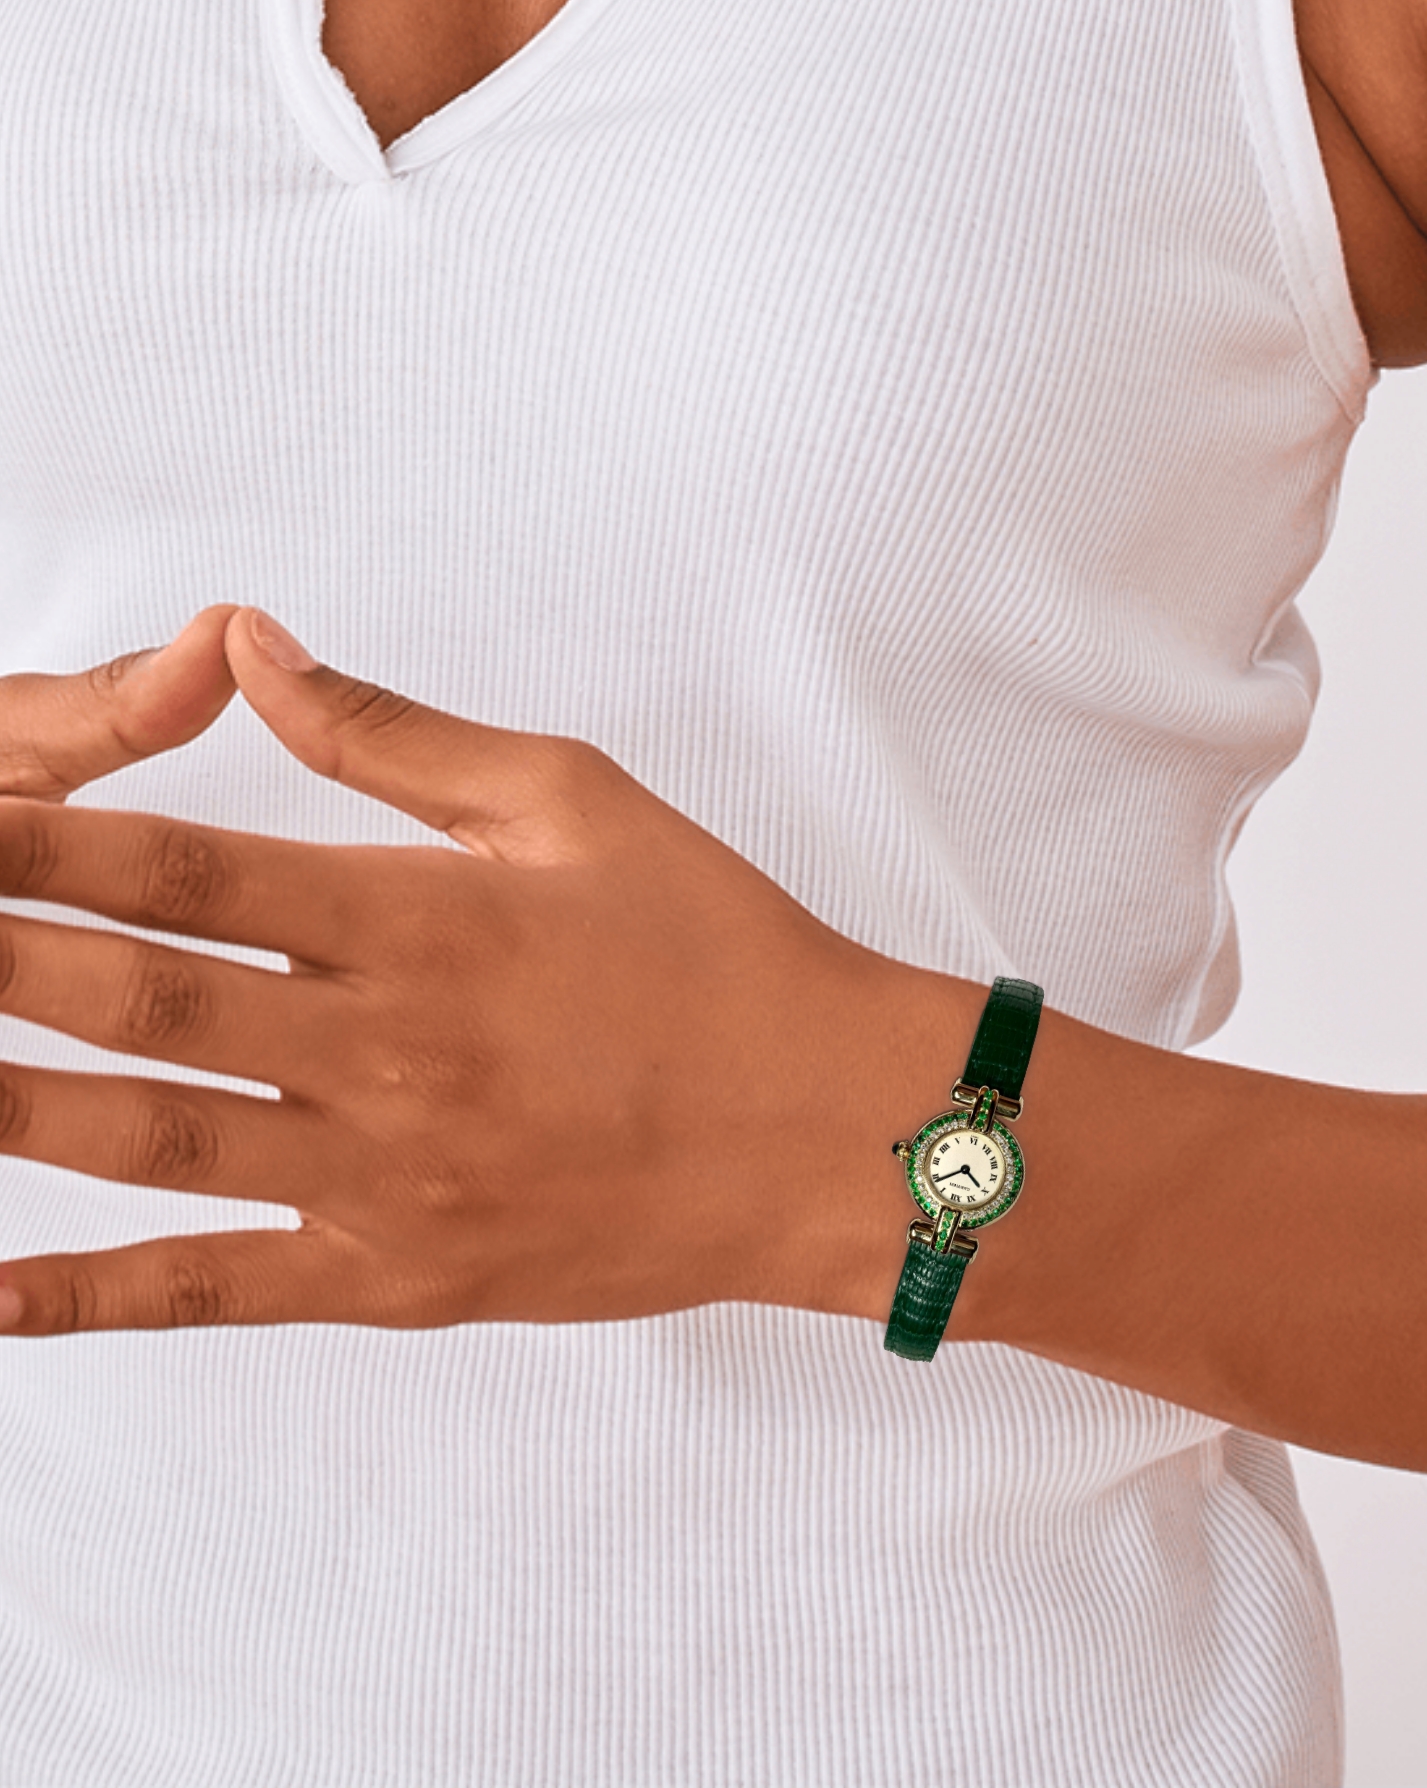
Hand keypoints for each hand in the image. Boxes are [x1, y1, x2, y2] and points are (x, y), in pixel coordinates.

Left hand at [0, 609, 904, 1333]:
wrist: (825, 1127)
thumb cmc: (716, 947)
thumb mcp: (575, 801)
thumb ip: (392, 732)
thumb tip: (248, 645)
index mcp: (423, 917)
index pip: (180, 866)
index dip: (38, 840)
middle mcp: (387, 1051)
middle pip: (133, 999)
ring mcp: (388, 1179)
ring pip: (145, 1144)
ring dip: (4, 1107)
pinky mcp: (403, 1280)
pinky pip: (219, 1293)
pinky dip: (88, 1301)